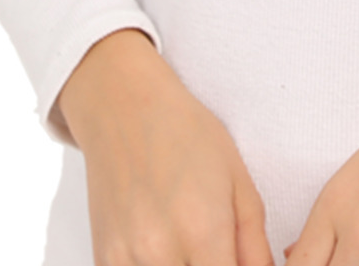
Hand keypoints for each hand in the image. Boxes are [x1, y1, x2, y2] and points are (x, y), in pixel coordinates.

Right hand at [58, 28, 276, 265]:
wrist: (125, 108)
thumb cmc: (188, 135)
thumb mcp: (238, 181)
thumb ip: (254, 245)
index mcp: (203, 232)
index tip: (235, 263)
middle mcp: (161, 252)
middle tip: (215, 255)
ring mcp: (126, 260)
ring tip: (192, 250)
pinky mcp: (103, 260)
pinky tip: (165, 253)